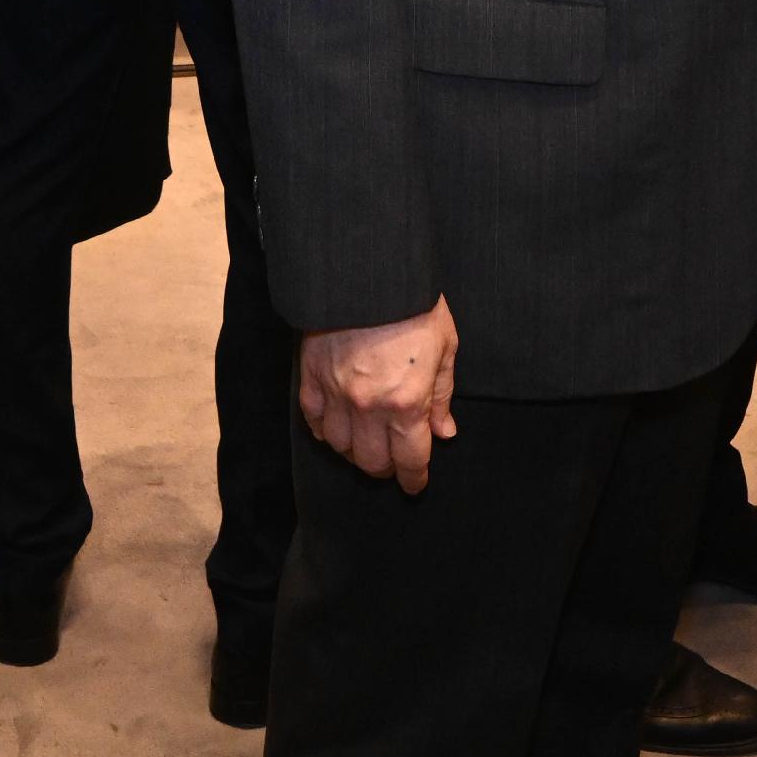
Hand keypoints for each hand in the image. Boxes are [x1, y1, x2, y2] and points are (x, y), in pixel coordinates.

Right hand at [299, 299, 457, 491]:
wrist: (369, 270)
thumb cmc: (414, 304)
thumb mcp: (445, 346)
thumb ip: (442, 394)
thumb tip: (444, 431)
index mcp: (407, 402)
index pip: (410, 460)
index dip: (414, 479)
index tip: (415, 485)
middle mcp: (369, 407)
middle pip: (371, 462)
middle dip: (385, 469)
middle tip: (393, 463)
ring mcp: (335, 393)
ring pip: (340, 447)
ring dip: (354, 452)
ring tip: (365, 445)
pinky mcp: (311, 376)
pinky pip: (313, 420)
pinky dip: (324, 432)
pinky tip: (335, 429)